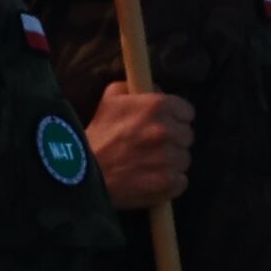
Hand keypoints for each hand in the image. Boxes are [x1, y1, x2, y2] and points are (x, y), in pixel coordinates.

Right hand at [88, 84, 193, 209]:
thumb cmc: (98, 134)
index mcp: (158, 106)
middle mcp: (167, 131)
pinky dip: (170, 182)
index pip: (187, 112)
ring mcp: (169, 159)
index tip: (163, 124)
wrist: (83, 173)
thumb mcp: (111, 98)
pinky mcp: (167, 183)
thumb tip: (155, 89)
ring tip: (148, 163)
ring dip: (171, 161)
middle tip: (151, 145)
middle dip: (173, 140)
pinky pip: (181, 181)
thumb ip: (135, 87)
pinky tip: (151, 178)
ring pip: (184, 159)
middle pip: (187, 136)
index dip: (175, 118)